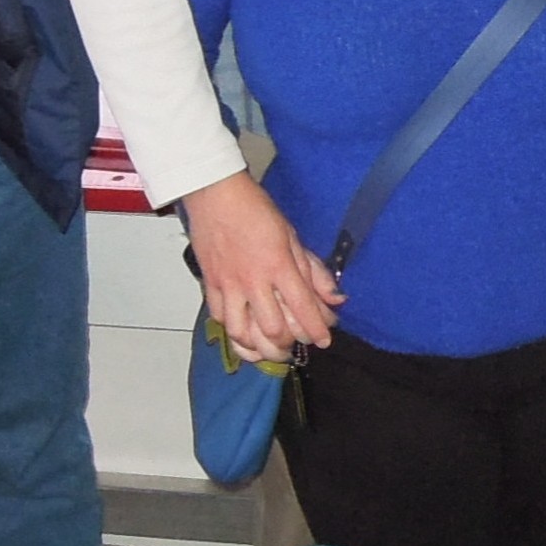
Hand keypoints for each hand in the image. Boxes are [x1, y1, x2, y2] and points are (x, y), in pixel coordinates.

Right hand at [182, 171, 339, 361]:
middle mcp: (254, 280)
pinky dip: (234, 333)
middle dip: (288, 345)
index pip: (303, 308)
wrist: (216, 196)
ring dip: (259, 347)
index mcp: (279, 265)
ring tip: (270, 349)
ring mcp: (229, 285)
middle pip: (273, 330)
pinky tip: (245, 334)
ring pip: (242, 332)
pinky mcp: (210, 285)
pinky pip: (220, 319)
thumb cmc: (255, 211)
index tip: (324, 340)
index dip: (317, 330)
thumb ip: (315, 272)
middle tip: (296, 345)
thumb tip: (335, 298)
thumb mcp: (294, 237)